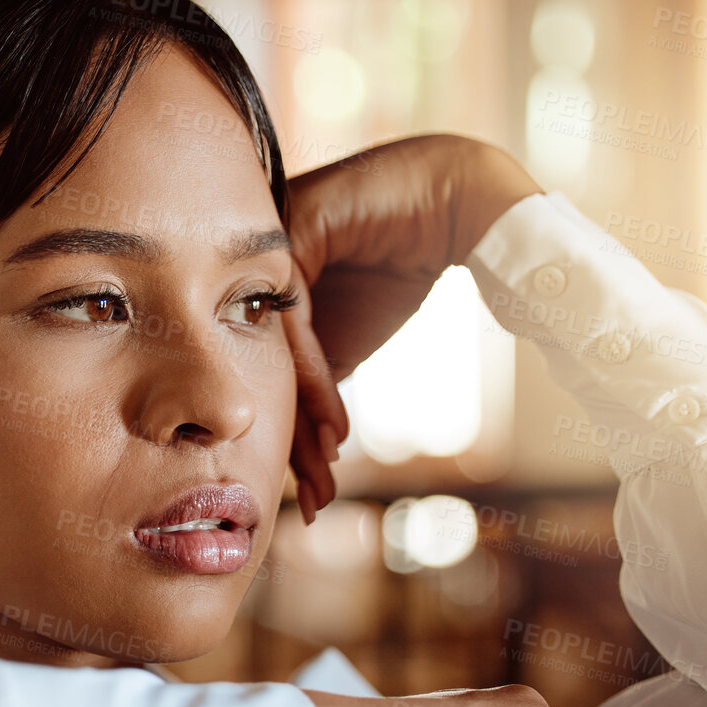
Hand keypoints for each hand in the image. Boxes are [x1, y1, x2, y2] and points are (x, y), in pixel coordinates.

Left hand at [282, 136, 541, 521]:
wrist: (454, 205)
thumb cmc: (403, 263)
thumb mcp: (348, 337)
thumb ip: (315, 377)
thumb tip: (302, 445)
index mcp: (260, 294)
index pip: (269, 376)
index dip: (295, 437)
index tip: (313, 490)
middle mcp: (253, 271)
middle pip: (267, 371)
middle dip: (293, 444)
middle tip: (312, 502)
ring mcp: (268, 251)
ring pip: (277, 356)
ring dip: (304, 424)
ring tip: (323, 477)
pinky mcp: (292, 233)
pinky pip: (295, 324)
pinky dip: (313, 382)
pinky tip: (334, 429)